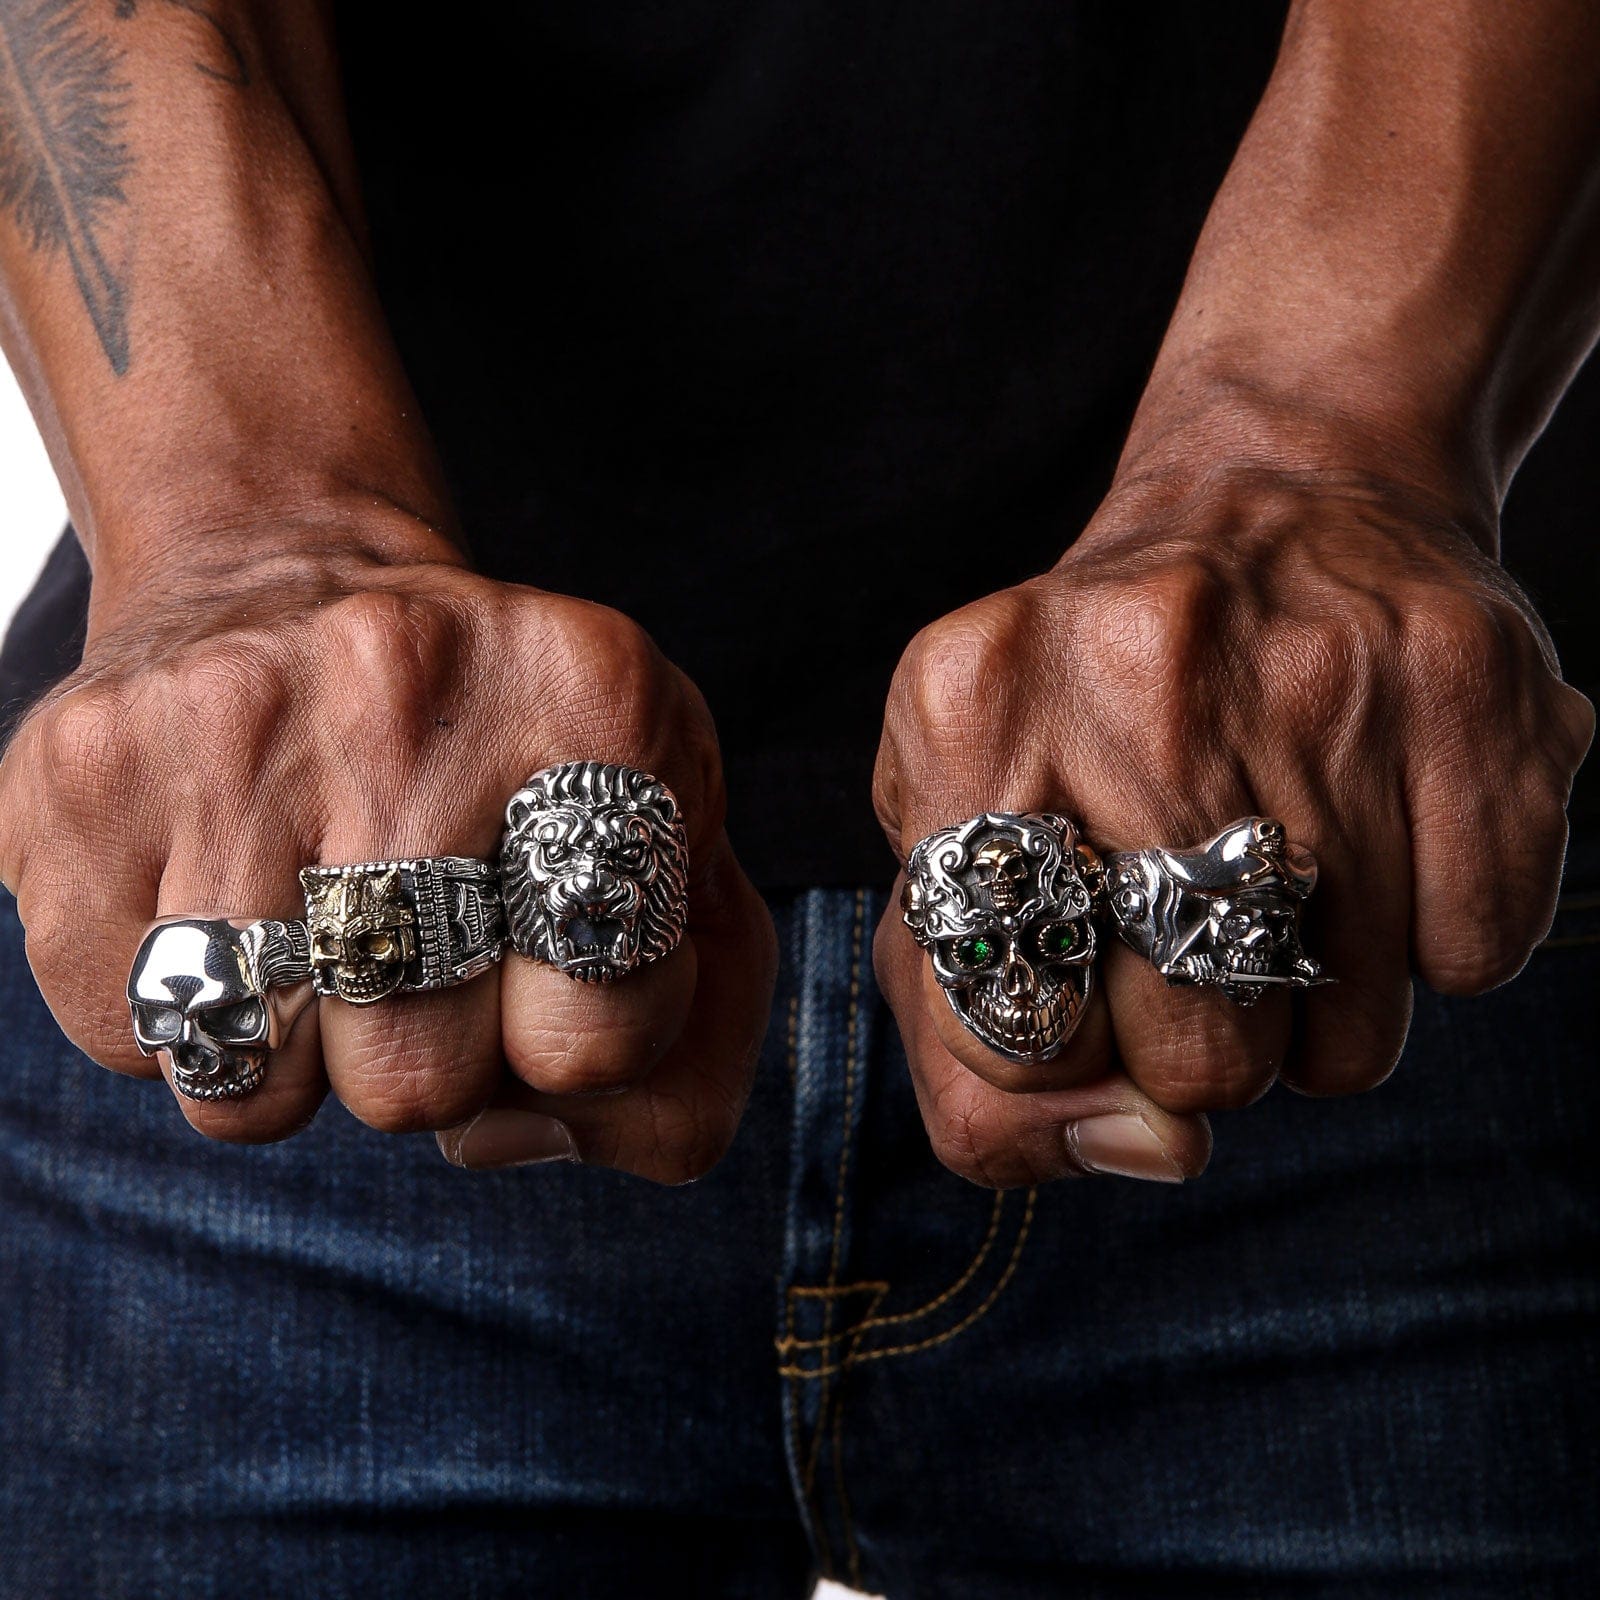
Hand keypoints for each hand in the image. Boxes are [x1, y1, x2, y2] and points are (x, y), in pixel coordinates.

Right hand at [0, 509, 775, 1183]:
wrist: (290, 569)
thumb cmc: (507, 742)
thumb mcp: (657, 821)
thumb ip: (707, 1004)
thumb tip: (559, 1137)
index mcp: (597, 703)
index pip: (600, 1035)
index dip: (580, 1044)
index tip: (552, 970)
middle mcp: (410, 693)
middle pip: (418, 1086)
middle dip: (431, 1064)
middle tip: (423, 953)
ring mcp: (230, 725)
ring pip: (254, 1085)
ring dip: (298, 1050)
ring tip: (318, 923)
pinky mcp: (83, 773)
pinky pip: (125, 1037)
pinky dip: (179, 1015)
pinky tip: (219, 892)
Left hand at [873, 460, 1594, 1187]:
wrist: (1269, 501)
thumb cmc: (1083, 714)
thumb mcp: (959, 842)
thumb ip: (971, 1058)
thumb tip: (1146, 1150)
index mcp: (967, 706)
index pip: (1003, 1035)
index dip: (1054, 1053)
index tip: (1084, 983)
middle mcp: (1135, 679)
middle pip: (1193, 1061)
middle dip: (1196, 1044)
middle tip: (1194, 928)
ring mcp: (1315, 679)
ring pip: (1347, 1040)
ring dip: (1315, 1008)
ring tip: (1282, 873)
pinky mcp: (1470, 687)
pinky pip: (1472, 960)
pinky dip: (1429, 940)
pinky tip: (1377, 834)